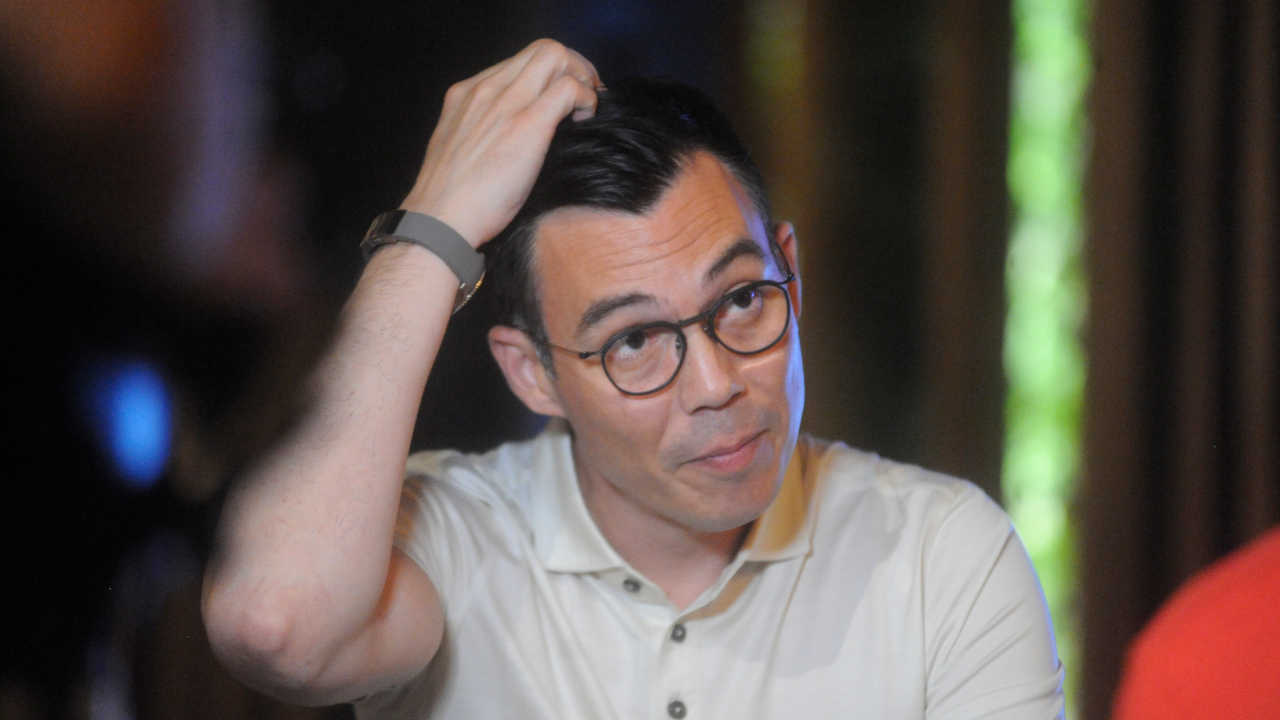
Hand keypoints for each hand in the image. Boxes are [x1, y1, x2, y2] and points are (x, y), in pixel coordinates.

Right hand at [399, 39, 601, 247]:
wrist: (441, 219)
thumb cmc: (454, 199)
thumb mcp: (462, 148)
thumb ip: (483, 129)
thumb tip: (514, 133)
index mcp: (467, 94)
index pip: (519, 61)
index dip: (550, 72)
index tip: (563, 94)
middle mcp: (485, 89)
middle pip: (541, 49)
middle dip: (573, 65)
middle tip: (586, 93)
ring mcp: (504, 103)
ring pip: (555, 56)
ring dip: (582, 77)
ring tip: (587, 107)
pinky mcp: (526, 123)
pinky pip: (567, 88)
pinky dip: (586, 99)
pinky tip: (585, 119)